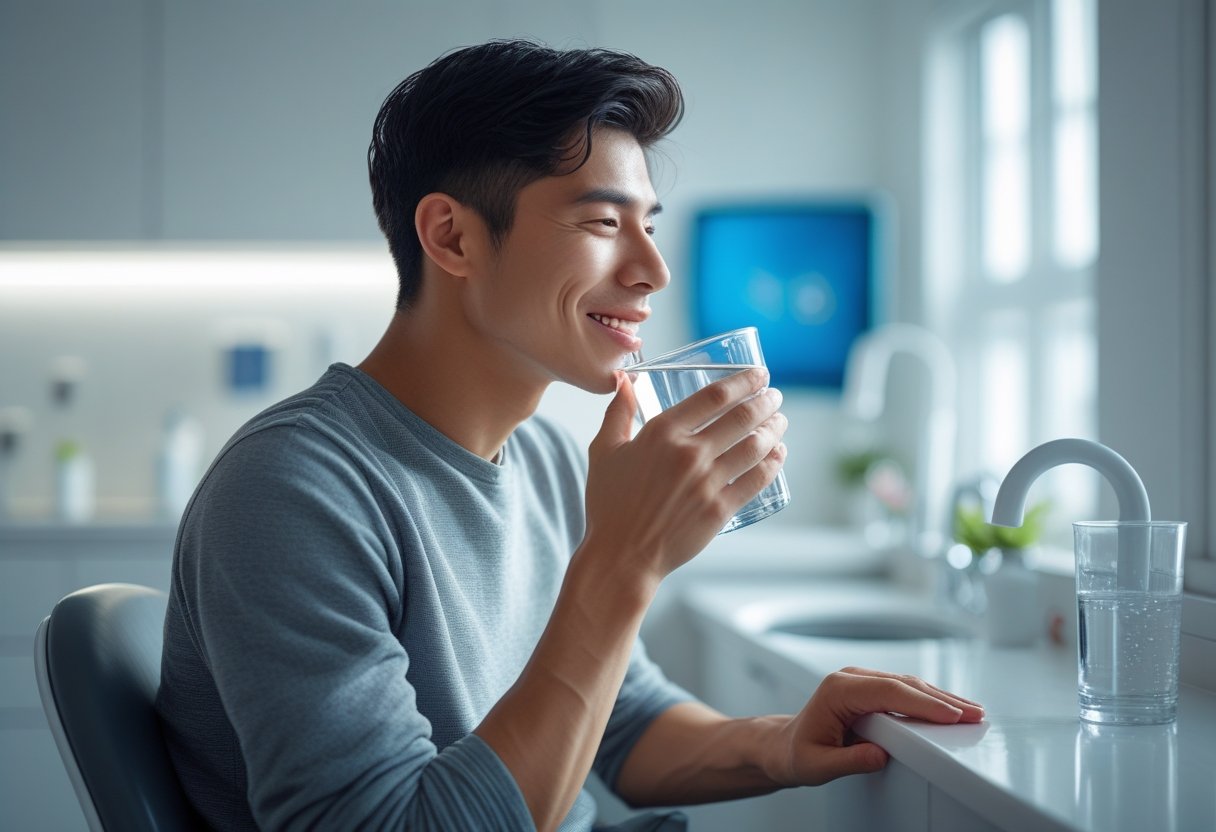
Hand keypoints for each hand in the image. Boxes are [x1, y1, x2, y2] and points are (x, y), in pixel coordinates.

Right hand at [582, 369, 787, 579]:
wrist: (621, 555)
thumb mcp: (603, 451)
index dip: (743, 381)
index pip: (714, 396)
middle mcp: (688, 454)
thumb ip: (618, 412)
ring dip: (774, 429)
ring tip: (780, 421)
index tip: (758, 374)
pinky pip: (755, 480)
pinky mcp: (719, 510)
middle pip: (741, 417)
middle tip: (775, 396)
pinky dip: (773, 463)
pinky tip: (779, 453)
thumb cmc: (609, 504)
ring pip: (754, 446)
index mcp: (661, 433)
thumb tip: (625, 381)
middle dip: (765, 402)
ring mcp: (706, 483)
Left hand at [764, 667, 984, 786]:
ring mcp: (860, 680)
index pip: (888, 692)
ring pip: (908, 683)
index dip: (923, 703)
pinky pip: (903, 689)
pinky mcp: (869, 689)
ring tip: (972, 710)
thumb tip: (881, 755)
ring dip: (941, 697)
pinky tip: (949, 707)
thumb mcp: (818, 765)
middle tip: (975, 714)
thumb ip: (849, 761)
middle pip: (904, 684)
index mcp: (837, 690)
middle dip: (942, 699)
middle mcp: (850, 679)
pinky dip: (929, 698)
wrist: (784, 745)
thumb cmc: (797, 753)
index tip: (952, 716)